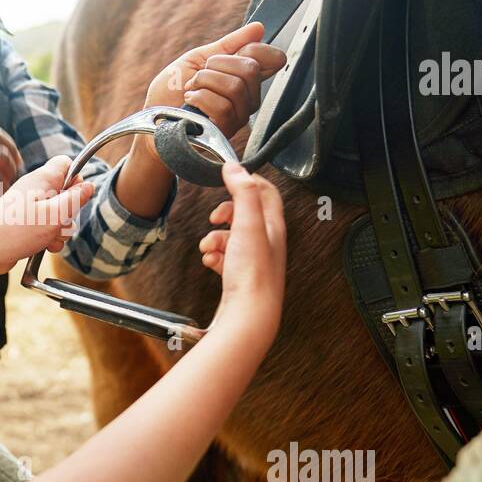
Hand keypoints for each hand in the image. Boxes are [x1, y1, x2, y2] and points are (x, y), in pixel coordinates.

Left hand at [0, 156, 94, 277]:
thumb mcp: (55, 215)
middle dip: (69, 212)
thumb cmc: (17, 232)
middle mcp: (34, 189)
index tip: (76, 198)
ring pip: (57, 213)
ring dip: (60, 229)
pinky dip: (49, 236)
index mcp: (41, 179)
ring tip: (50, 238)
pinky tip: (44, 246)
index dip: (77, 179)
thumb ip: (75, 199)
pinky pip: (45, 225)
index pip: (66, 164)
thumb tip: (89, 186)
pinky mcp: (23, 221)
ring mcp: (28, 205)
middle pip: (64, 192)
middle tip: (60, 223)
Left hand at [144, 22, 286, 138]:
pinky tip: (191, 103)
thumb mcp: (197, 60)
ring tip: (192, 89)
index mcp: (245, 79)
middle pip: (250, 68)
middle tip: (199, 75)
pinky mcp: (226, 131)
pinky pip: (223, 106)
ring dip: (204, 82)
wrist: (153, 118)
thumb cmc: (172, 92)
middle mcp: (248, 99)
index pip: (273, 59)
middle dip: (216, 64)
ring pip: (235, 87)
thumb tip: (258, 28)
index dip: (252, 49)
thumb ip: (228, 45)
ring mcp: (239, 117)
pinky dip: (200, 98)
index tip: (224, 55)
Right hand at [198, 163, 285, 342]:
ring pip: (232, 237)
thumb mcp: (248, 223)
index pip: (267, 192)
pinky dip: (215, 256)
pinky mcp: (241, 276)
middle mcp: (267, 242)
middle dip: (226, 212)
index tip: (228, 179)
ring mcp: (254, 260)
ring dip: (215, 237)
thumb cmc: (253, 273)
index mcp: (273, 226)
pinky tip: (210, 261)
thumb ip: (243, 192)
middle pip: (246, 214)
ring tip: (208, 246)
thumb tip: (235, 166)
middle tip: (215, 217)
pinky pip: (225, 258)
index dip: (248, 181)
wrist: (249, 314)